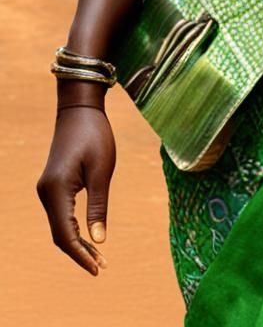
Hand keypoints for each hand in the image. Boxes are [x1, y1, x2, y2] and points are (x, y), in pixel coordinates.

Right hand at [37, 105, 115, 275]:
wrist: (80, 108)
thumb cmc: (95, 135)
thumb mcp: (102, 171)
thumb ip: (98, 207)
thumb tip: (98, 241)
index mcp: (56, 190)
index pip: (64, 235)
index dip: (81, 255)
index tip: (99, 268)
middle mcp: (45, 192)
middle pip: (59, 235)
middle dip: (79, 253)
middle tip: (103, 267)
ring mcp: (46, 189)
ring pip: (59, 227)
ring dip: (77, 243)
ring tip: (99, 257)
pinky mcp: (52, 186)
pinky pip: (60, 215)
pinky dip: (73, 229)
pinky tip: (88, 237)